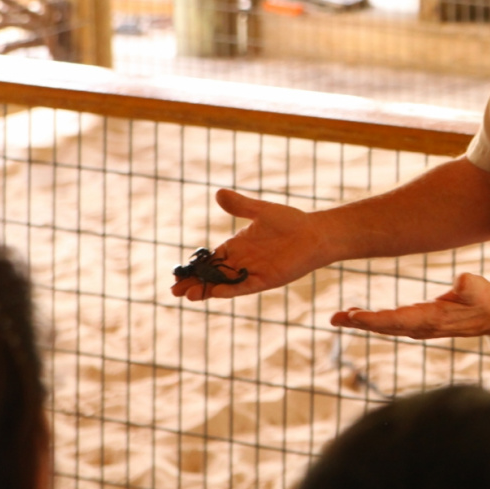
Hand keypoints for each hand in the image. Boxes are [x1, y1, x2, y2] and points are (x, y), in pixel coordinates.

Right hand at [171, 188, 323, 301]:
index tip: (177, 273)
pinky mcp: (265, 280)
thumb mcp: (261, 210)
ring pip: (223, 284)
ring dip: (206, 290)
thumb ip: (240, 205)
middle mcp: (242, 261)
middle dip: (194, 282)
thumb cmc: (291, 221)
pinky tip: (216, 292)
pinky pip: (243, 286)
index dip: (194, 266)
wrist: (315, 233)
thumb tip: (218, 193)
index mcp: (237, 245)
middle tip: (174, 290)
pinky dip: (230, 290)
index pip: (210, 258)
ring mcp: (252, 272)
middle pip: (212, 274)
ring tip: (187, 295)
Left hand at [330, 272, 489, 339]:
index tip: (354, 316)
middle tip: (333, 319)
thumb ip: (470, 286)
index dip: (375, 319)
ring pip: (385, 326)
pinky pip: (390, 322)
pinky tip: (357, 315)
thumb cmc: (485, 298)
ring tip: (338, 317)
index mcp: (432, 318)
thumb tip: (461, 279)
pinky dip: (372, 319)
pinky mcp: (419, 321)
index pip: (397, 320)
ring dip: (362, 322)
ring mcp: (419, 326)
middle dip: (359, 322)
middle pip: (385, 326)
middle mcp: (422, 326)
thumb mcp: (480, 289)